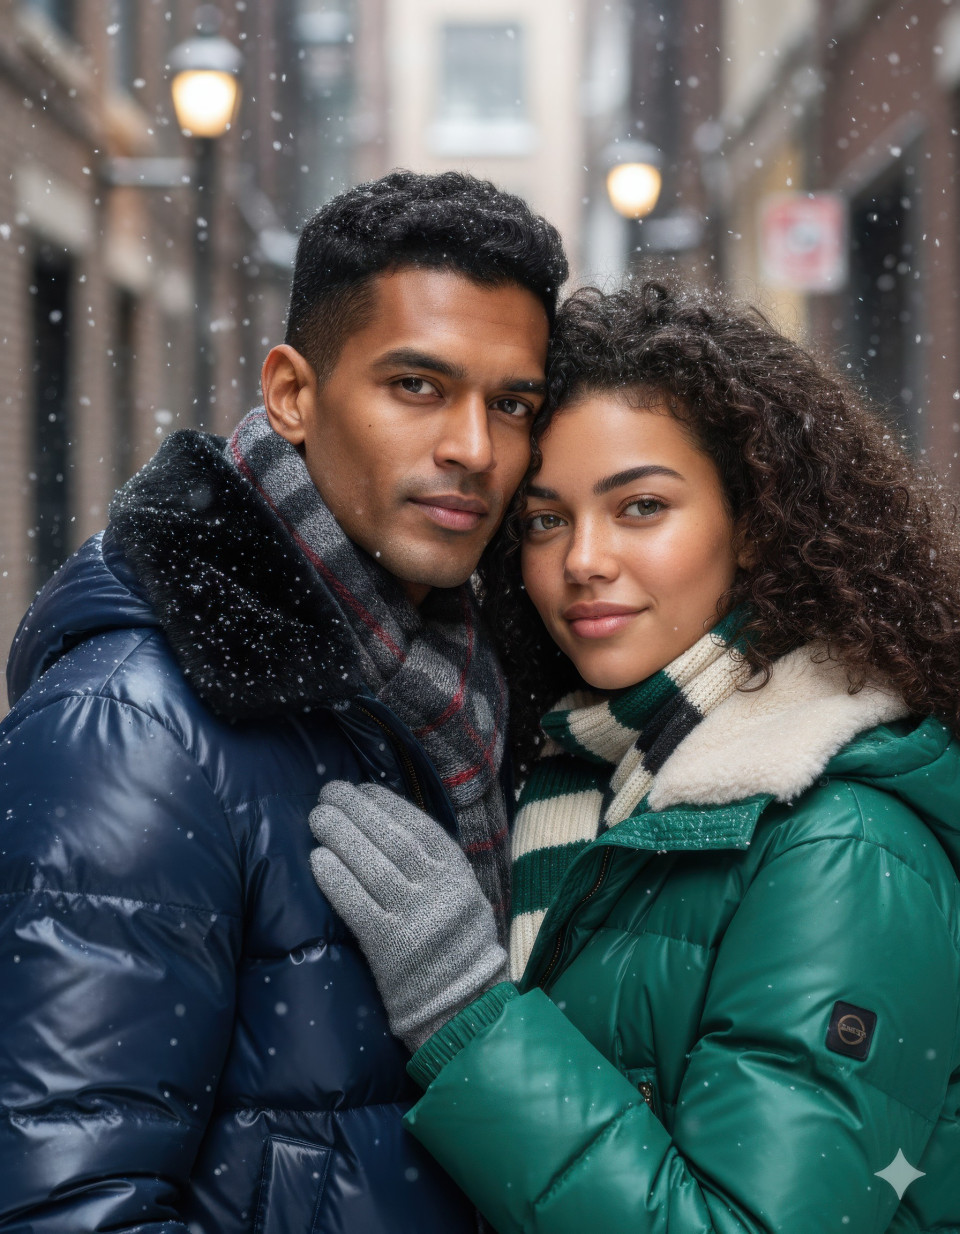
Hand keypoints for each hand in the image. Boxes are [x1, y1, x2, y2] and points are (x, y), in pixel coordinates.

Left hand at [309, 781, 506, 1050]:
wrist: (465, 1009)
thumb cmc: (455, 947)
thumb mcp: (463, 898)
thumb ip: (435, 866)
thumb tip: (389, 823)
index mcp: (458, 875)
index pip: (419, 827)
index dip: (387, 804)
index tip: (361, 789)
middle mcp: (439, 892)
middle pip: (391, 840)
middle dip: (356, 811)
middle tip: (328, 792)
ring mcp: (415, 919)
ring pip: (372, 866)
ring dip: (341, 836)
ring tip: (319, 817)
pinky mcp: (390, 948)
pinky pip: (356, 905)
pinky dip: (336, 880)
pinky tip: (317, 859)